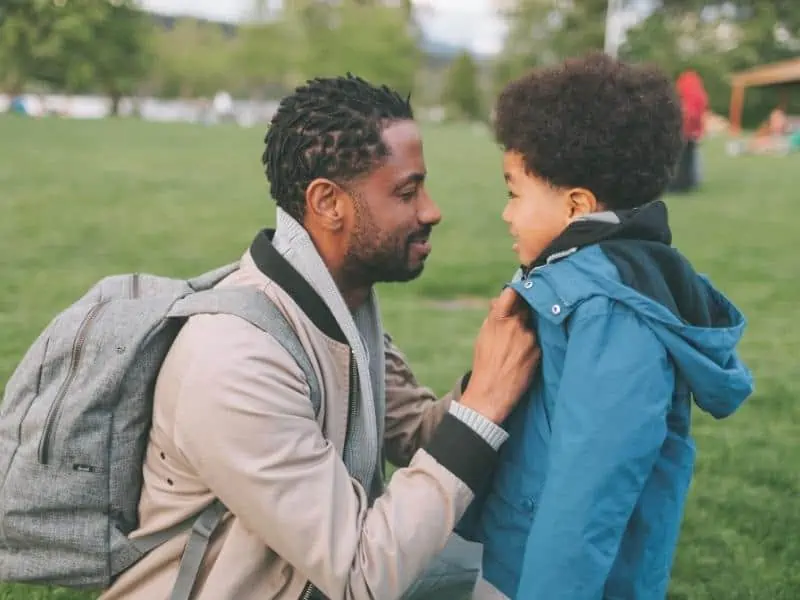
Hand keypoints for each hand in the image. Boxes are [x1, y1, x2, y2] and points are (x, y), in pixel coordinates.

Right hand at [459, 287, 539, 423]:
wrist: (490, 393)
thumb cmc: (484, 364)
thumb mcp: (483, 336)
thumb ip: (493, 317)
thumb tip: (497, 301)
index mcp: (499, 318)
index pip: (512, 292)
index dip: (517, 291)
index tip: (520, 291)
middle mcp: (516, 325)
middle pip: (527, 307)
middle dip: (524, 311)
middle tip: (520, 321)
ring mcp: (530, 338)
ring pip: (533, 326)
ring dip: (529, 331)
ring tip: (517, 348)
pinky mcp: (539, 351)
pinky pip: (538, 341)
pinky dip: (533, 346)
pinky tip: (523, 357)